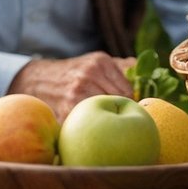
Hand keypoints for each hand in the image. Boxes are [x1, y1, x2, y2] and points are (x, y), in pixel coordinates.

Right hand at [8, 52, 135, 119]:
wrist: (38, 79)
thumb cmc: (74, 73)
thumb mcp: (95, 62)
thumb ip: (123, 66)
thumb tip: (149, 74)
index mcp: (100, 62)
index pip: (129, 91)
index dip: (129, 103)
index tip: (127, 109)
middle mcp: (89, 74)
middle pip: (119, 103)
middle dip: (120, 113)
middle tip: (119, 120)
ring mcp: (77, 92)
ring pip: (106, 114)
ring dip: (108, 121)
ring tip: (105, 122)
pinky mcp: (67, 109)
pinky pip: (90, 123)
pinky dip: (93, 127)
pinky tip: (92, 127)